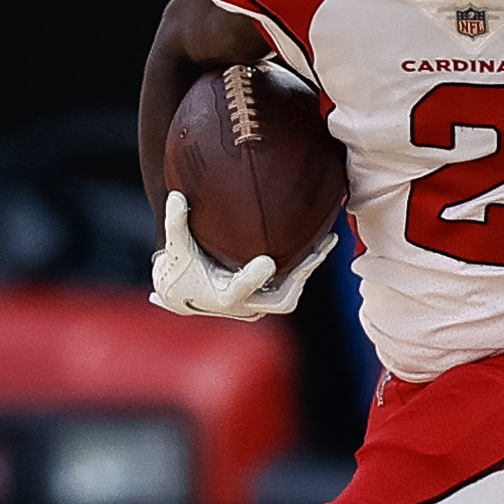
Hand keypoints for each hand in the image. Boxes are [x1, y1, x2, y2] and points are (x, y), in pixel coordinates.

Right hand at [150, 191, 335, 319]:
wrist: (181, 293)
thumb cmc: (180, 267)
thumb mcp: (176, 245)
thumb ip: (176, 222)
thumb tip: (176, 196)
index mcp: (223, 297)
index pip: (241, 289)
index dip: (254, 278)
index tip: (268, 260)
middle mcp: (244, 307)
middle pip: (281, 299)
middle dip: (301, 276)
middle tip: (317, 251)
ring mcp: (258, 306)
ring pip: (291, 295)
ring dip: (308, 270)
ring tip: (327, 242)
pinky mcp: (267, 300)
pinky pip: (291, 289)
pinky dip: (304, 269)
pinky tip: (320, 244)